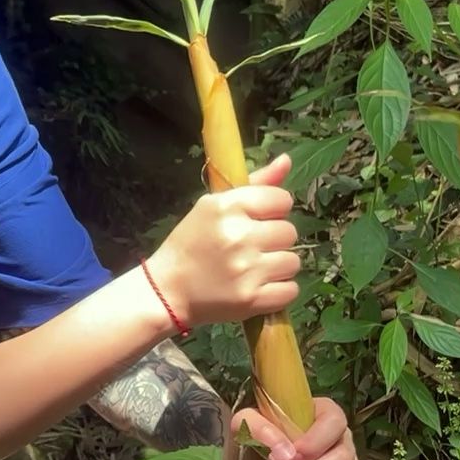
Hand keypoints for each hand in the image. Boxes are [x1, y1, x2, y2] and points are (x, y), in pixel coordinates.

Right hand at [144, 153, 299, 328]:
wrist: (166, 291)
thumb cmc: (190, 244)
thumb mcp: (213, 207)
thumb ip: (255, 185)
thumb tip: (287, 160)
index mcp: (226, 207)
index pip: (281, 200)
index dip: (274, 210)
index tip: (258, 220)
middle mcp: (239, 236)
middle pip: (289, 232)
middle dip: (275, 240)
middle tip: (252, 248)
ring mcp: (247, 270)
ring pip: (293, 261)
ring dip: (278, 266)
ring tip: (255, 269)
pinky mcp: (251, 299)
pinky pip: (291, 290)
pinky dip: (280, 291)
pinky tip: (260, 287)